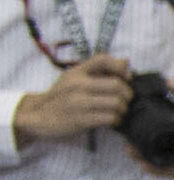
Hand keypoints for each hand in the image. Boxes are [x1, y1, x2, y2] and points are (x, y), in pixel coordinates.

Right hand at [15, 57, 130, 149]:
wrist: (39, 115)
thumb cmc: (63, 96)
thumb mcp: (75, 77)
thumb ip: (99, 69)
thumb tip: (126, 62)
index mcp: (77, 72)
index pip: (102, 59)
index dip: (120, 67)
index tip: (126, 78)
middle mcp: (77, 85)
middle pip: (117, 85)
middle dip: (127, 94)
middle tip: (123, 100)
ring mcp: (78, 102)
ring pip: (117, 103)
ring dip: (122, 109)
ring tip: (116, 111)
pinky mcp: (81, 120)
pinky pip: (110, 118)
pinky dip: (116, 120)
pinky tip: (111, 120)